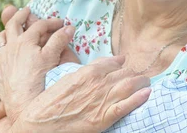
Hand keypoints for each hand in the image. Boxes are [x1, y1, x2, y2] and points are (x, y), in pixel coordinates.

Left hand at [0, 7, 74, 122]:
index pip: (40, 25)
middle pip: (14, 25)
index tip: (62, 24)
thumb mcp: (53, 56)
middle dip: (21, 15)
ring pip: (0, 39)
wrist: (26, 100)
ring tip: (9, 27)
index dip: (52, 22)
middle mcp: (11, 46)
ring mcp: (2, 59)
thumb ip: (60, 39)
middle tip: (26, 10)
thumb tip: (70, 27)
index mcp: (26, 40)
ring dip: (5, 31)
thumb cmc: (41, 77)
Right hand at [11, 56, 150, 132]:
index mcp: (88, 72)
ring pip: (130, 85)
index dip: (123, 65)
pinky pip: (126, 105)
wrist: (39, 124)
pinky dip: (138, 98)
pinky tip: (147, 93)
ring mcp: (102, 100)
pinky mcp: (103, 117)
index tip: (127, 66)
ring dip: (141, 82)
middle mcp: (98, 83)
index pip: (114, 63)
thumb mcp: (68, 78)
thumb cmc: (50, 102)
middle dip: (135, 73)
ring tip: (146, 82)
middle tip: (140, 75)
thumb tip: (110, 62)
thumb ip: (89, 70)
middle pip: (125, 73)